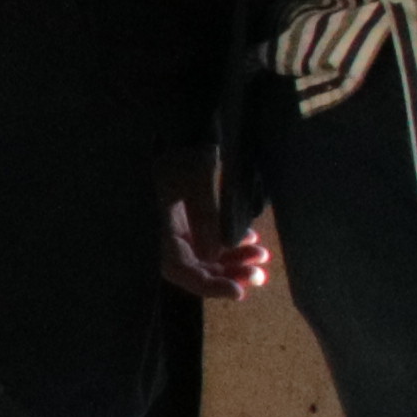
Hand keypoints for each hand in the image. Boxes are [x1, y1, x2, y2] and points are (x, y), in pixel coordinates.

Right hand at [160, 152, 274, 299]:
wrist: (173, 124)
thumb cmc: (178, 149)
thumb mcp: (194, 181)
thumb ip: (207, 220)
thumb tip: (217, 255)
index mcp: (155, 231)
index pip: (182, 272)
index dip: (210, 286)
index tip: (239, 292)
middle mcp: (161, 235)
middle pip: (194, 269)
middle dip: (228, 273)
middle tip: (260, 274)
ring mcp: (172, 228)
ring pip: (204, 257)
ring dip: (233, 259)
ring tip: (261, 256)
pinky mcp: (182, 220)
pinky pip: (206, 241)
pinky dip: (228, 244)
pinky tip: (251, 241)